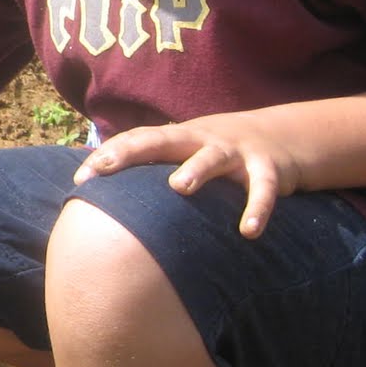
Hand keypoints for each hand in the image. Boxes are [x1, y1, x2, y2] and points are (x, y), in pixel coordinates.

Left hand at [72, 114, 304, 237]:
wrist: (285, 134)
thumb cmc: (219, 150)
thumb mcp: (186, 150)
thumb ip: (152, 164)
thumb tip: (103, 188)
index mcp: (179, 137)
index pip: (137, 141)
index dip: (108, 156)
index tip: (80, 178)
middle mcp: (203, 140)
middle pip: (163, 140)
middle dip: (133, 152)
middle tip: (106, 167)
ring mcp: (236, 152)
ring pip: (212, 158)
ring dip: (196, 170)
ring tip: (180, 187)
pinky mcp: (269, 169)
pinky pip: (263, 189)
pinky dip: (257, 208)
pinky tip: (248, 232)